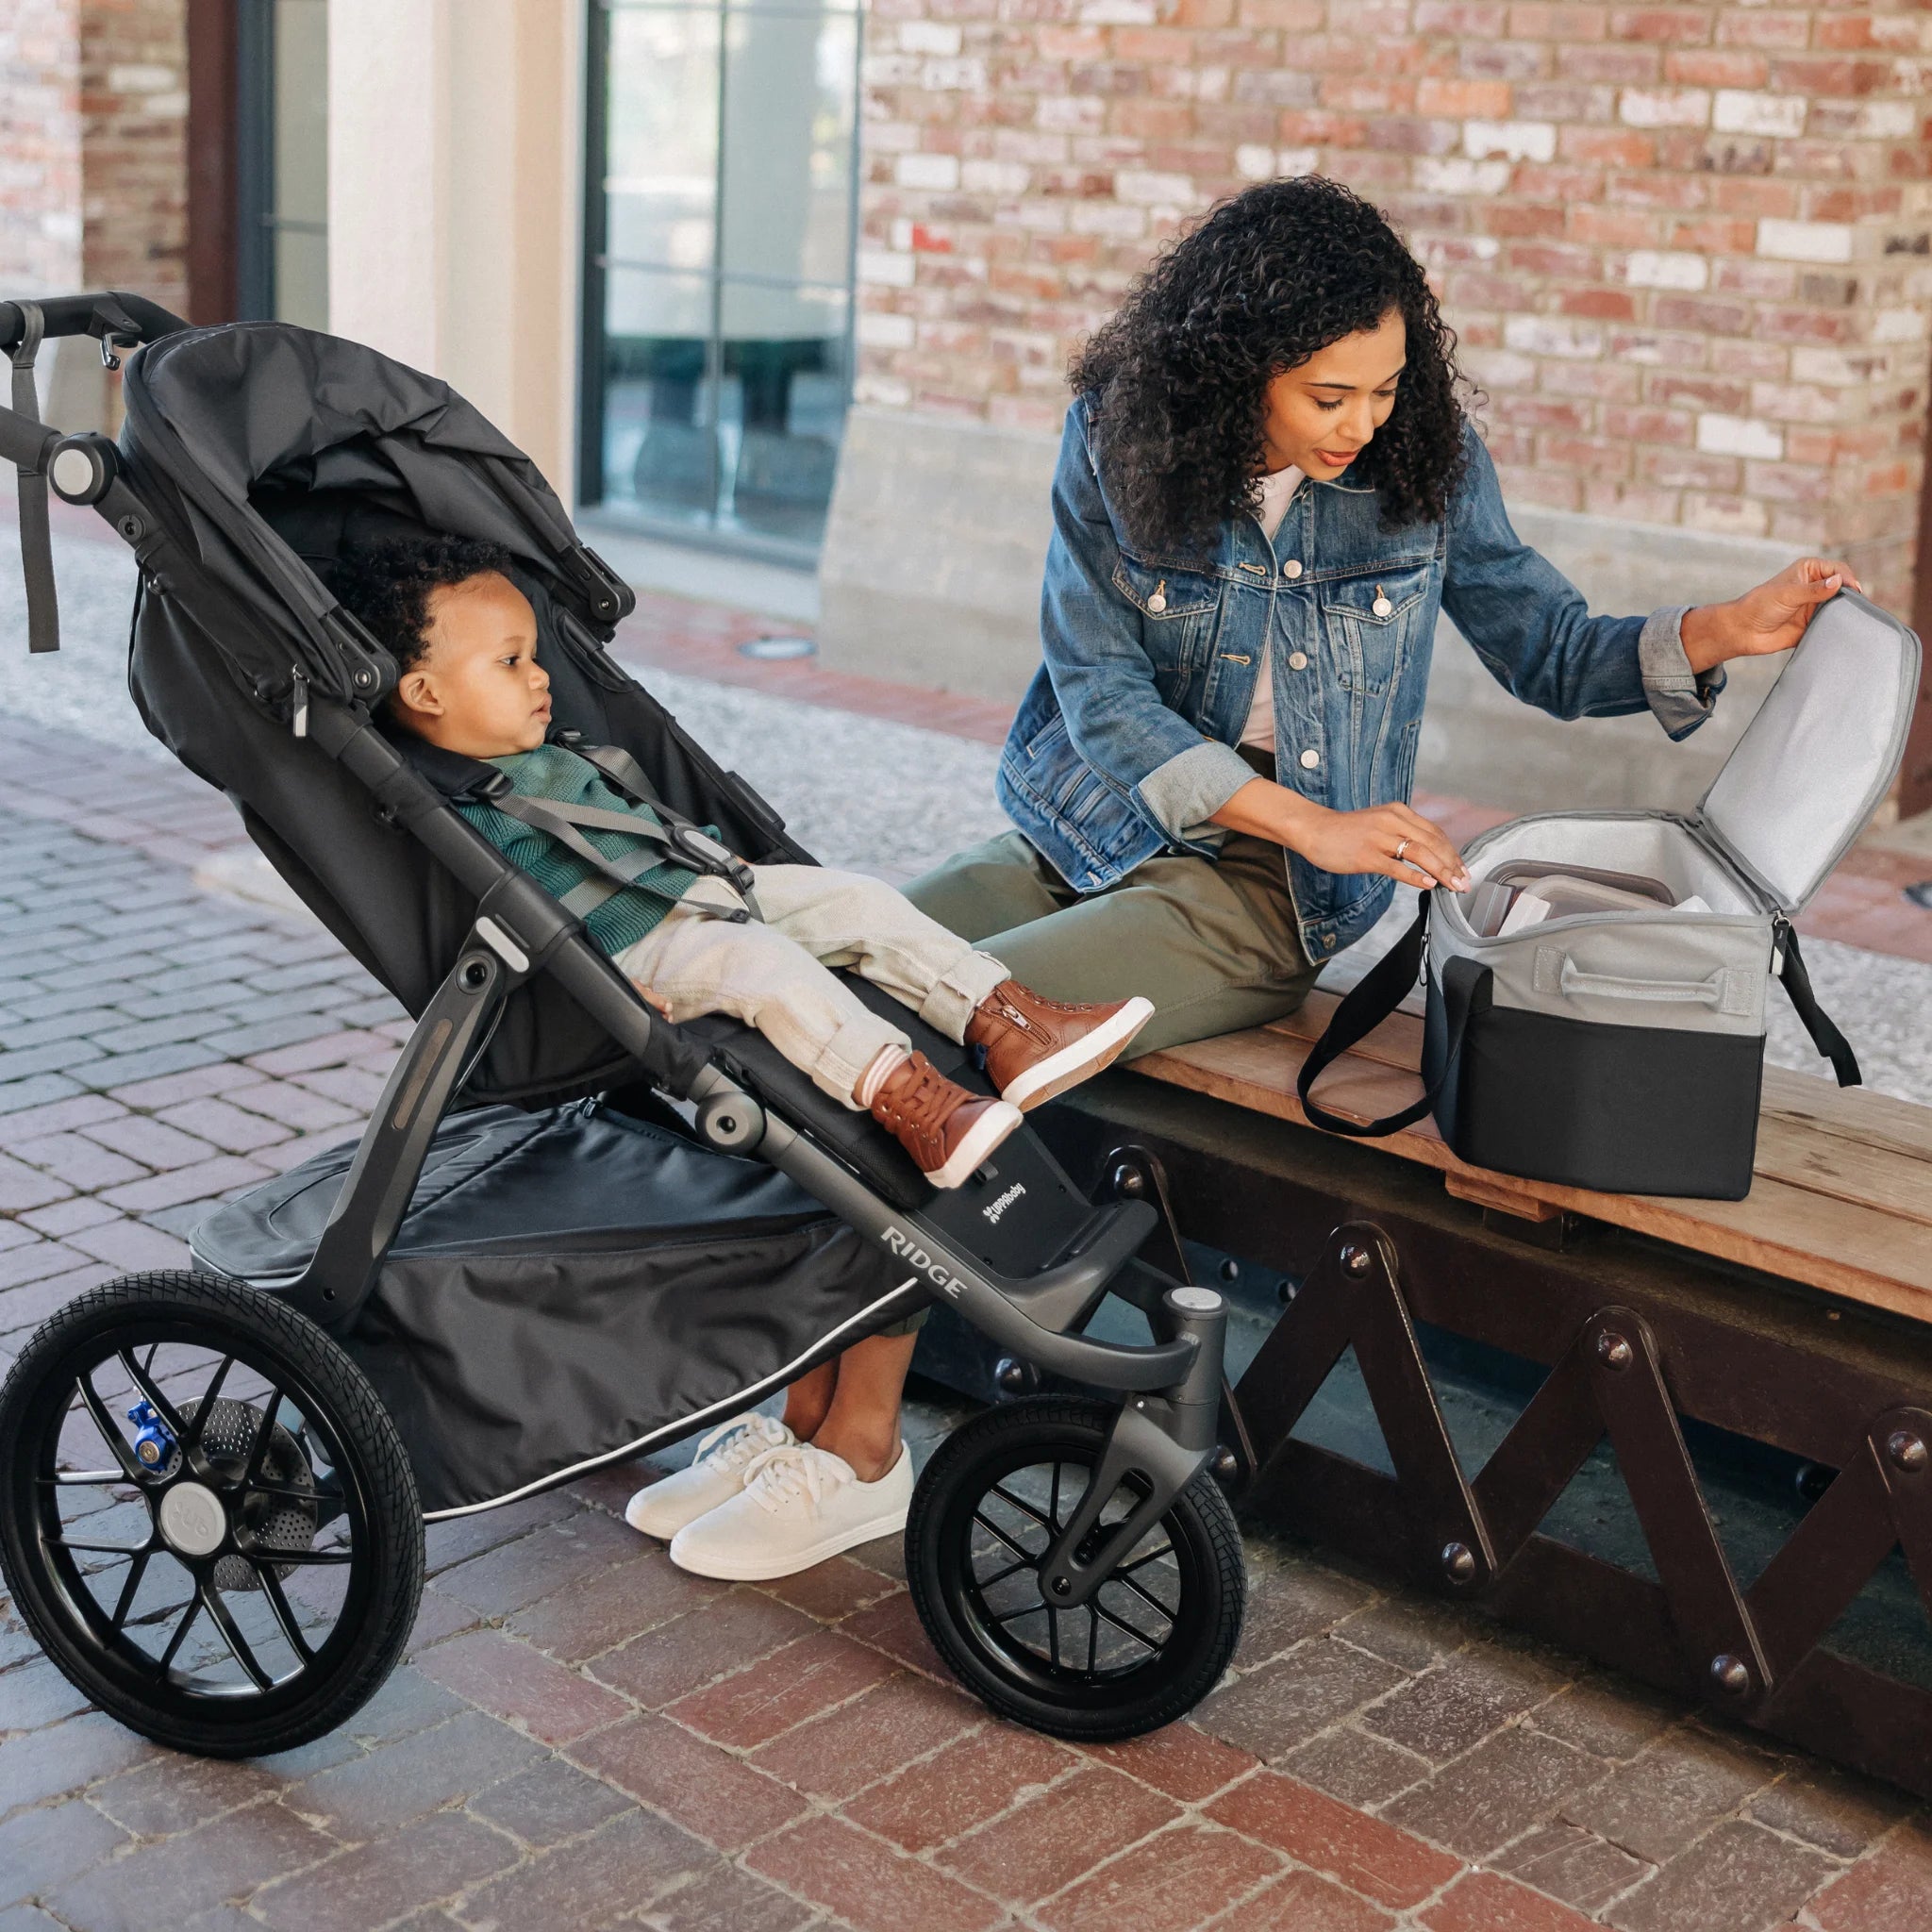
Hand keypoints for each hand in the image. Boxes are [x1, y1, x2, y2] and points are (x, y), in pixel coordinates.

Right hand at [1291, 801, 1472, 892]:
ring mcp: (1379, 837)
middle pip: (1433, 843)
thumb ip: (1402, 834)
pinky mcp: (1367, 854)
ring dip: (1441, 871)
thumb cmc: (1346, 831)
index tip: (1463, 870)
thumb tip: (1426, 856)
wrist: (1314, 829)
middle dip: (1452, 864)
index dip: (1452, 853)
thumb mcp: (1379, 824)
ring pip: (1420, 853)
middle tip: (1464, 882)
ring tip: (1453, 885)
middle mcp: (1393, 820)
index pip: (1435, 833)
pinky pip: (1396, 866)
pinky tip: (1428, 884)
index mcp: (1398, 812)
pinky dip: (1415, 876)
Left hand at [1681, 557, 1862, 673]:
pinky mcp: (1813, 624)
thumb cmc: (1759, 605)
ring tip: (1851, 618)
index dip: (1847, 579)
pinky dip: (1837, 627)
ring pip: (1839, 607)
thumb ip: (1813, 590)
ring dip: (1845, 612)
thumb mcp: (1788, 594)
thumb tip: (1838, 582)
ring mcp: (1815, 606)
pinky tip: (1843, 631)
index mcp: (1809, 570)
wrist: (1743, 631)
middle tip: (1857, 607)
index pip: (1837, 569)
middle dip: (1850, 596)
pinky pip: (1831, 625)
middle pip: (1843, 588)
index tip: (1852, 591)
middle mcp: (1815, 587)